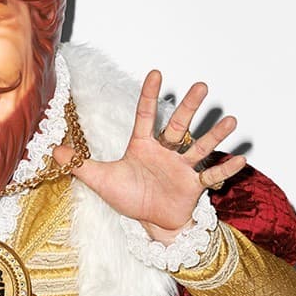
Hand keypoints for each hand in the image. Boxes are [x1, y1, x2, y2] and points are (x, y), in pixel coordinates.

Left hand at [54, 70, 245, 243]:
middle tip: (202, 86)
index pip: (145, 115)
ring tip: (232, 120)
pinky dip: (225, 170)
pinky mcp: (193, 187)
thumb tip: (53, 150)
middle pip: (178, 126)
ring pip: (199, 148)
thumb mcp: (100, 180)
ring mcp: (182, 169)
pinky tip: (241, 159)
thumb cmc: (129, 198)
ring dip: (215, 135)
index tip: (157, 72)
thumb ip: (79, 164)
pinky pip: (211, 177)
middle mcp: (165, 153)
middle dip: (190, 107)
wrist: (151, 223)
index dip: (149, 95)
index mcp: (143, 147)